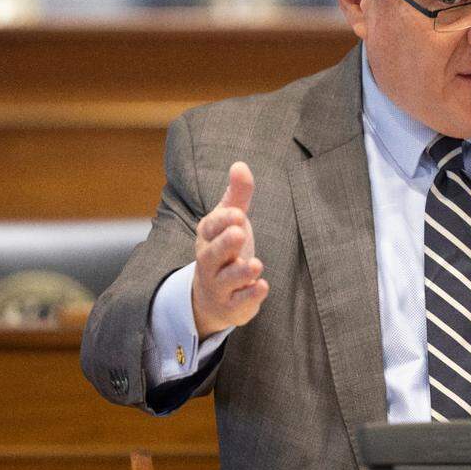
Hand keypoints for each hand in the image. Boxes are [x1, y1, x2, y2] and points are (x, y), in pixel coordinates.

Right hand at [191, 162, 269, 338]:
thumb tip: (240, 164)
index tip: (238, 214)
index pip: (210, 228)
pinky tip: (262, 286)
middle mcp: (209, 262)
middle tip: (240, 232)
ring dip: (241, 271)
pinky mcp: (232, 305)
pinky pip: (239, 301)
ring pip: (226, 279)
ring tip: (257, 264)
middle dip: (225, 244)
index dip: (222, 221)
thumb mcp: (232, 220)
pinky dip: (250, 295)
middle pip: (213, 254)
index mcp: (208, 237)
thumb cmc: (226, 249)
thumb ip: (238, 195)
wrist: (213, 296)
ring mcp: (219, 285)